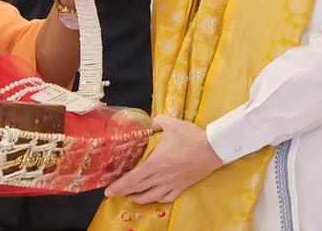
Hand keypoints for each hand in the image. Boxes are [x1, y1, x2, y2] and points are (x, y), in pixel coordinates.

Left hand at [103, 115, 223, 203]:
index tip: (108, 190)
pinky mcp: (182, 187)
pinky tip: (153, 197)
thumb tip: (151, 124)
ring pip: (151, 197)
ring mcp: (172, 184)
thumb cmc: (191, 136)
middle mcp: (161, 177)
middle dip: (123, 192)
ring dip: (138, 198)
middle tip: (113, 194)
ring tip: (130, 197)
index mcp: (155, 163)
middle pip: (138, 189)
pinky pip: (166, 198)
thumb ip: (157, 122)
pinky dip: (157, 199)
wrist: (213, 149)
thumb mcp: (171, 123)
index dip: (119, 186)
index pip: (132, 179)